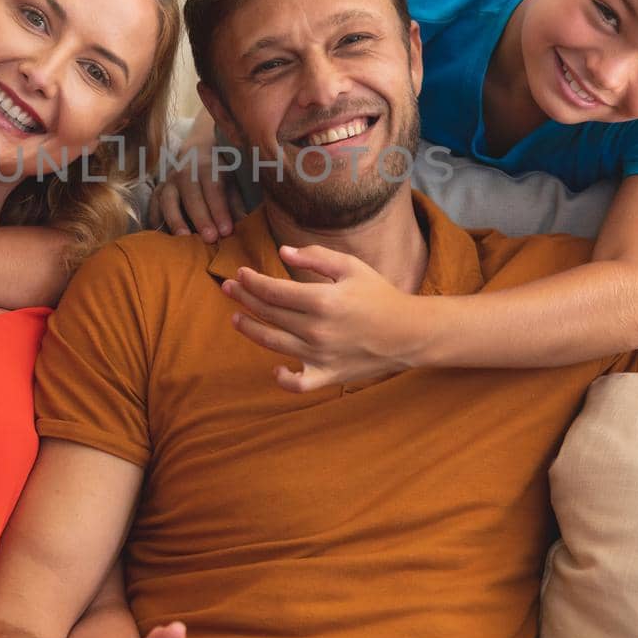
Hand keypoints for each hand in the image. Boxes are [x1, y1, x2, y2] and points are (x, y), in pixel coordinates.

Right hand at [148, 115, 243, 242]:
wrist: (196, 149)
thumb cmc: (219, 168)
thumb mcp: (231, 177)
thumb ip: (235, 200)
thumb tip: (243, 221)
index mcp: (207, 166)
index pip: (214, 189)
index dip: (220, 210)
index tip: (227, 231)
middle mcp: (185, 172)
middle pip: (191, 196)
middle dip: (201, 218)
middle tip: (210, 239)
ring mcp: (168, 181)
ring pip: (168, 200)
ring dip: (175, 221)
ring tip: (183, 241)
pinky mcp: (158, 190)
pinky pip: (153, 206)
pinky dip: (156, 221)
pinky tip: (162, 238)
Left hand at [221, 244, 423, 391]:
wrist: (408, 332)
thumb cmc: (378, 295)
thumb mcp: (350, 267)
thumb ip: (315, 257)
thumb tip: (282, 253)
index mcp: (322, 300)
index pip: (273, 291)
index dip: (251, 281)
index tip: (240, 273)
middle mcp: (316, 330)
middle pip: (268, 313)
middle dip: (244, 298)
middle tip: (229, 288)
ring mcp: (320, 356)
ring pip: (273, 343)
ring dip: (250, 330)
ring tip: (236, 318)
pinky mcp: (328, 376)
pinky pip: (299, 384)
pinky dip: (284, 379)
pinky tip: (276, 368)